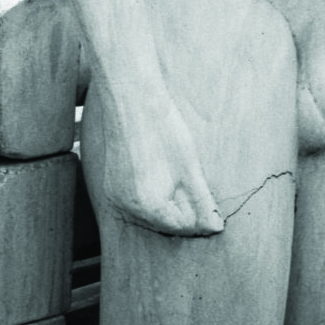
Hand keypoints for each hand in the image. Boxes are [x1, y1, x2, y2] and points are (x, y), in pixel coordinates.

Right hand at [88, 87, 223, 237]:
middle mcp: (125, 205)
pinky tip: (159, 171)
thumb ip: (201, 202)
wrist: (130, 97)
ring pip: (148, 210)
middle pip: (162, 221)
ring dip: (166, 200)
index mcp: (147, 206)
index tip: (206, 199)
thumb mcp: (189, 168)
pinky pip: (134, 198)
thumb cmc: (162, 129)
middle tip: (192, 185)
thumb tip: (215, 228)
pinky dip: (150, 191)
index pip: (180, 226)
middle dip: (181, 209)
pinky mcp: (109, 182)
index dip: (198, 215)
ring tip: (176, 175)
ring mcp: (113, 193)